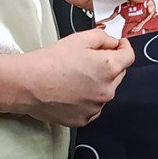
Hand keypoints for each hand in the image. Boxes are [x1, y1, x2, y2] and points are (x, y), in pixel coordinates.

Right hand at [14, 30, 134, 126]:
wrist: (28, 84)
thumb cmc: (52, 61)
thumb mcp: (81, 38)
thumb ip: (104, 38)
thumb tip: (114, 43)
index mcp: (110, 68)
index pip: (129, 56)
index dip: (124, 47)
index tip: (118, 45)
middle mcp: (107, 90)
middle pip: (118, 74)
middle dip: (109, 64)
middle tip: (89, 59)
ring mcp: (95, 107)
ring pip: (105, 90)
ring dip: (98, 82)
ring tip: (76, 76)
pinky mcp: (83, 120)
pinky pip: (93, 106)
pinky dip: (88, 98)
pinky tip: (72, 91)